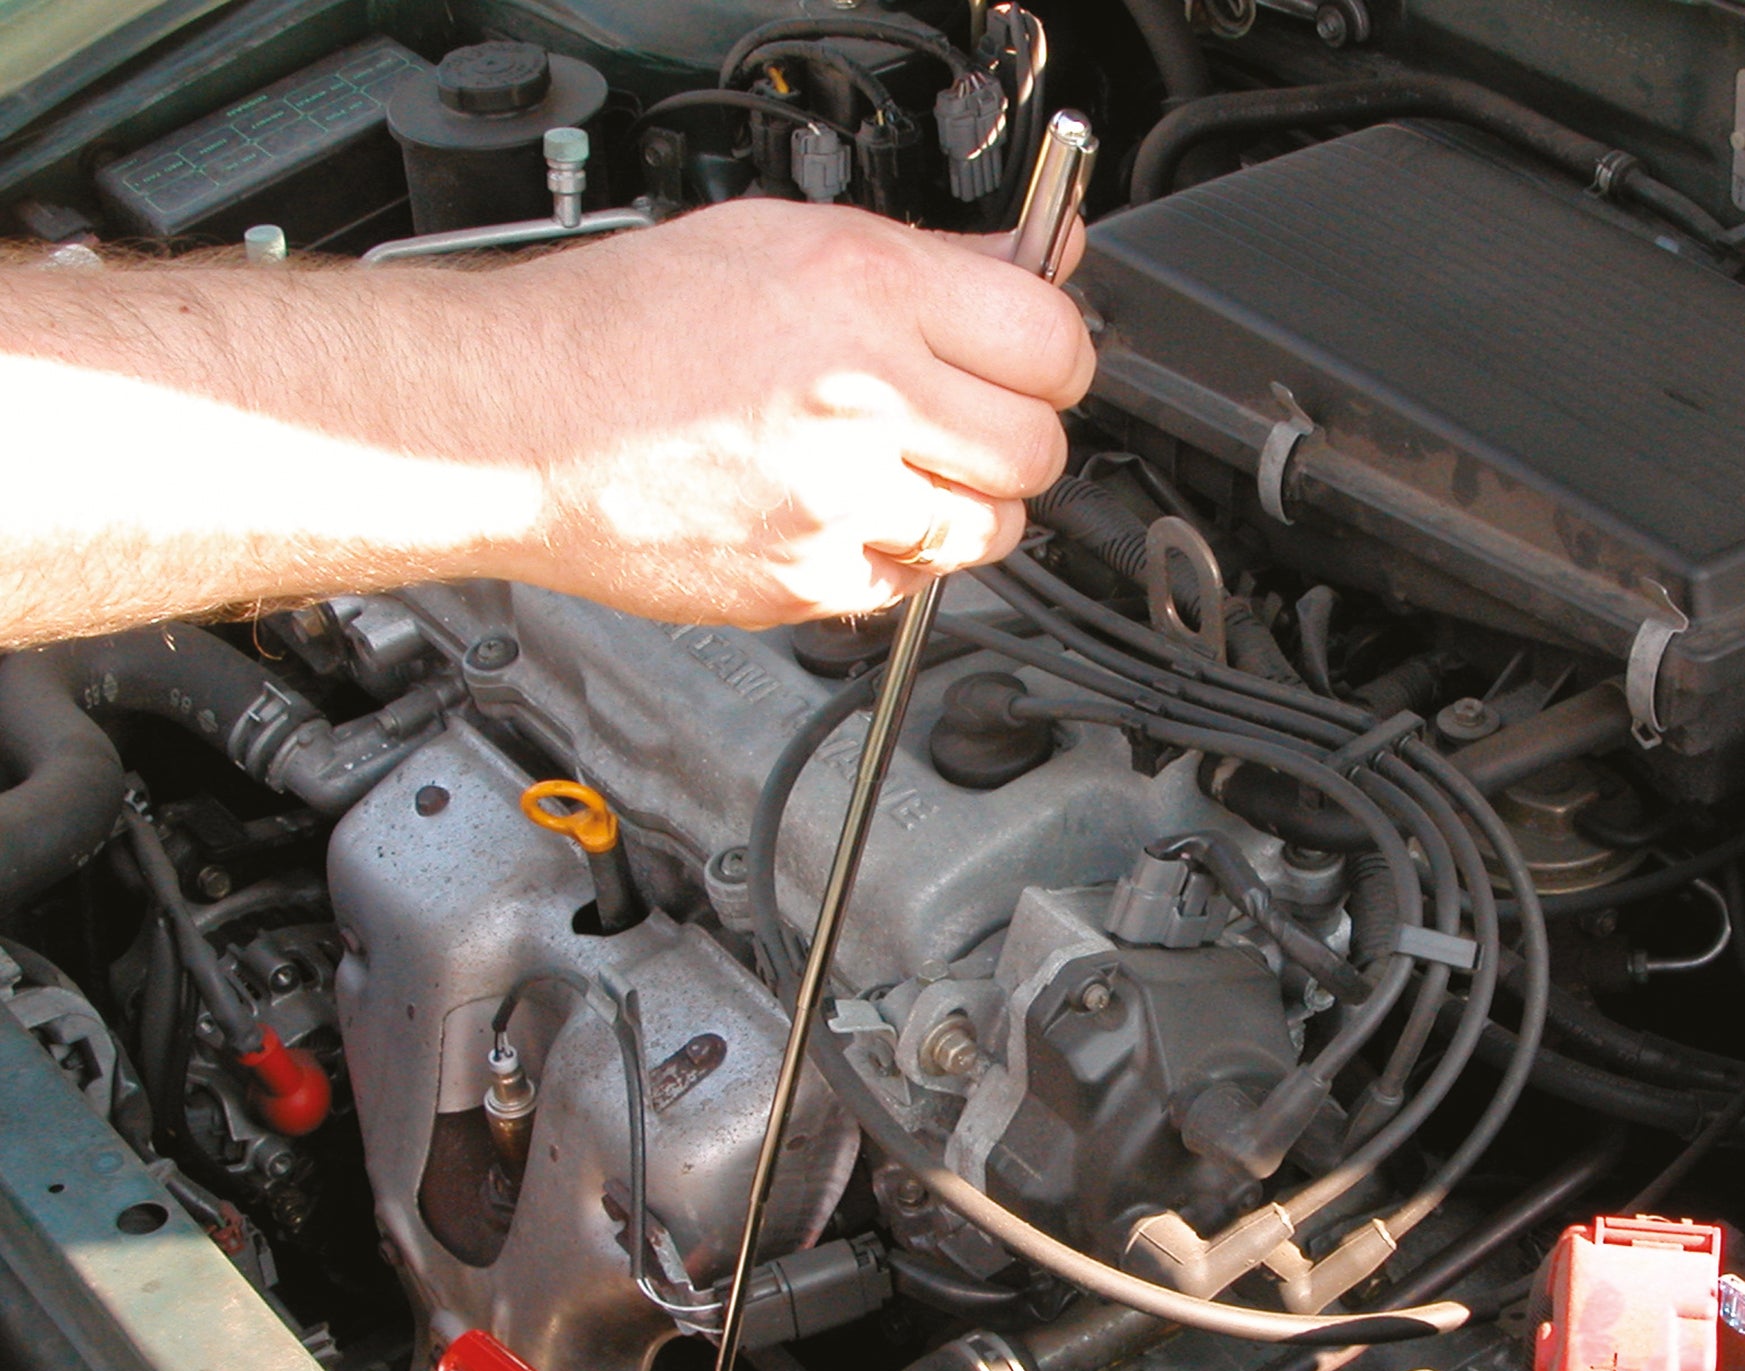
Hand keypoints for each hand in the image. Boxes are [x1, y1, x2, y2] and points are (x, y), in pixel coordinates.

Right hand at [491, 198, 1094, 626]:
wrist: (517, 423)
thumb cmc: (625, 327)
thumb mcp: (785, 240)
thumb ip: (932, 257)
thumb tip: (1039, 251)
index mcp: (864, 290)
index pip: (1052, 342)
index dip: (1054, 357)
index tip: (1035, 363)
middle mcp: (861, 398)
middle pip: (1036, 449)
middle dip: (1015, 436)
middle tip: (968, 420)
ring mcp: (838, 504)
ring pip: (990, 531)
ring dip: (966, 505)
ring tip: (900, 471)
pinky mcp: (810, 583)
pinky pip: (913, 584)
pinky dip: (895, 555)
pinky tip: (840, 512)